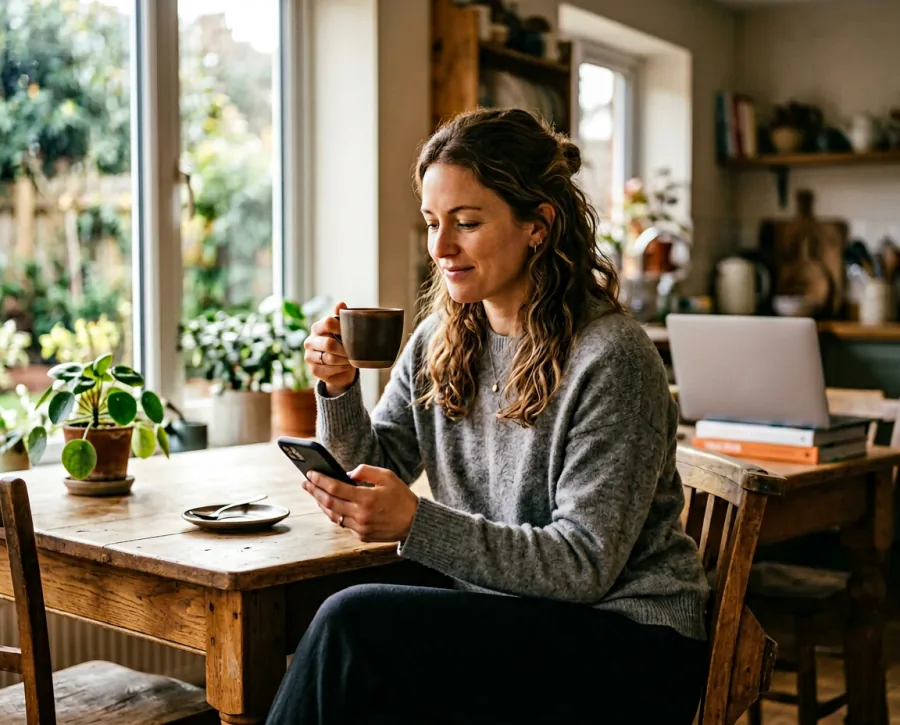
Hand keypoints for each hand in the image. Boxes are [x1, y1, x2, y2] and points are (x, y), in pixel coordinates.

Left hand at [302, 465, 418, 542]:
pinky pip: (344, 524)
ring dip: (321, 504)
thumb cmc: (401, 497)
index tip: (310, 473)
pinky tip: (331, 506)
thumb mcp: (387, 476)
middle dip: (314, 491)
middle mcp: (361, 515)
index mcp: (366, 498)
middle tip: (305, 483)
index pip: (335, 488)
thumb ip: (365, 471)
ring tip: (315, 494)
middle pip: (329, 502)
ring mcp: (360, 528)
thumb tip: (347, 474)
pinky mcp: (362, 536)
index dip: (320, 480)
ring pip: (333, 516)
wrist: (415, 523)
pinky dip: (335, 514)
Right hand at [304, 302, 355, 396]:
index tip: (352, 333)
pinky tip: (345, 366)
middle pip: (329, 343)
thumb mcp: (343, 329)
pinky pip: (329, 370)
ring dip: (344, 360)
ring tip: (351, 359)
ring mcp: (309, 356)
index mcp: (317, 328)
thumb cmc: (342, 343)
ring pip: (330, 358)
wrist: (340, 365)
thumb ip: (341, 316)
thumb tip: (341, 303)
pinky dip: (341, 369)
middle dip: (345, 349)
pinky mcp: (313, 370)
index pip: (328, 323)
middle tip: (354, 351)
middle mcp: (310, 341)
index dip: (341, 327)